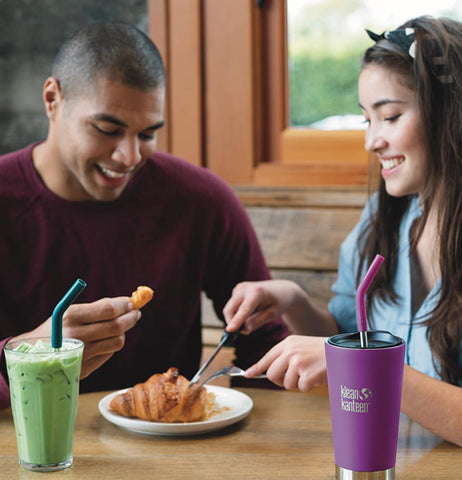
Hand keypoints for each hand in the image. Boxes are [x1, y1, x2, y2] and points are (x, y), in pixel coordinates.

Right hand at [14, 297, 140, 378]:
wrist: (31, 356)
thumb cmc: (57, 328)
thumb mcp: (70, 312)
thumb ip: (98, 307)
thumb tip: (127, 303)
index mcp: (70, 316)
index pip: (108, 310)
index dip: (125, 306)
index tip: (132, 303)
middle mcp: (75, 336)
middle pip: (116, 327)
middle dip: (131, 318)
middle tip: (136, 313)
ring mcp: (80, 355)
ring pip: (117, 342)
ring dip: (123, 332)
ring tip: (120, 326)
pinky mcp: (83, 369)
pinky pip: (109, 354)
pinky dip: (112, 345)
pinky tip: (106, 340)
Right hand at [223, 280, 301, 333]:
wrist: (281, 289)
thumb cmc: (279, 302)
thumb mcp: (273, 314)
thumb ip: (257, 322)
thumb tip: (244, 330)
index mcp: (257, 292)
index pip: (244, 310)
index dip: (236, 321)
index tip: (229, 331)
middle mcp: (245, 288)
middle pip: (230, 309)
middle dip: (232, 322)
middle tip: (243, 332)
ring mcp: (240, 287)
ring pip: (229, 308)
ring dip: (234, 318)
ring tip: (251, 320)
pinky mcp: (237, 289)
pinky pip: (232, 305)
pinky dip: (237, 312)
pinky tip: (250, 311)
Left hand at [244, 335, 326, 391]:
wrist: (342, 351)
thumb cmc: (323, 350)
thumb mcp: (302, 346)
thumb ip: (287, 355)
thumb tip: (272, 371)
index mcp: (288, 343)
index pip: (267, 357)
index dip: (257, 368)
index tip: (248, 374)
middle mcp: (290, 351)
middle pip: (272, 375)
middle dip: (280, 381)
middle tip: (294, 378)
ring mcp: (297, 362)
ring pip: (287, 384)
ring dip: (299, 383)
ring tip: (310, 372)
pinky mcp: (306, 374)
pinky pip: (301, 388)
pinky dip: (309, 386)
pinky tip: (317, 375)